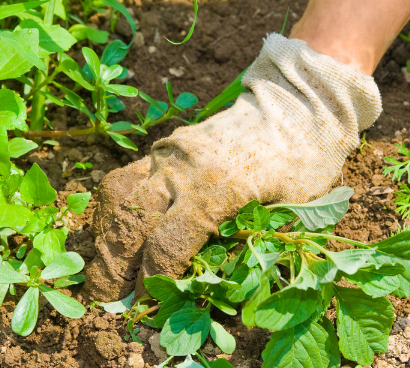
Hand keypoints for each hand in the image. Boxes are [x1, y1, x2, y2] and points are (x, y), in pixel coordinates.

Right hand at [83, 34, 381, 301]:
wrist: (298, 105)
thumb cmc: (304, 164)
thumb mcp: (291, 213)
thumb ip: (250, 248)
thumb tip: (209, 290)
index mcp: (218, 188)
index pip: (167, 244)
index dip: (152, 281)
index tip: (147, 304)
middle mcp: (184, 168)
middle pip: (130, 223)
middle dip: (114, 267)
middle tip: (109, 299)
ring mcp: (169, 153)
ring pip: (118, 197)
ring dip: (105, 236)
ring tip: (105, 268)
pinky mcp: (164, 146)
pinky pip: (126, 178)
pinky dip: (115, 210)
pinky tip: (116, 232)